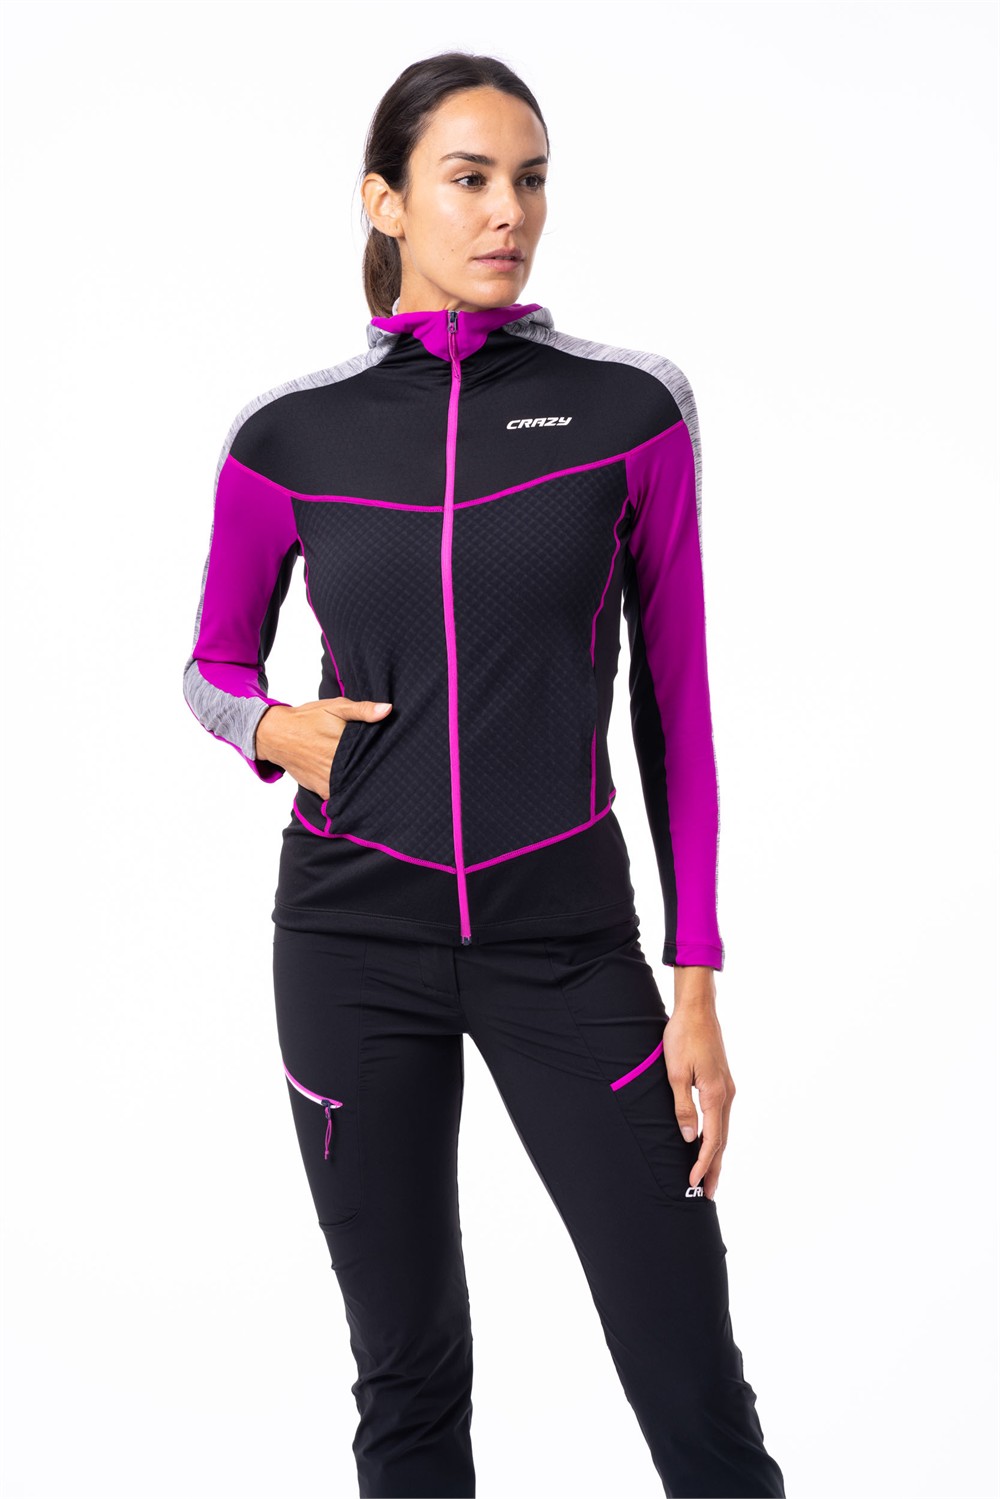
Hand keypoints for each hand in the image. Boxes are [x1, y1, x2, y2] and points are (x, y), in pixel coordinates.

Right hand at [254, 697, 392, 796]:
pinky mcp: (322, 790)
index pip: (374, 756)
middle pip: (366, 774)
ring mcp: (329, 781)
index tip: (394, 758)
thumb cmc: (307, 719)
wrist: (276, 735)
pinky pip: (341, 795)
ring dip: (362, 782)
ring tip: (370, 776)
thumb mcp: (335, 707)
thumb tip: (388, 710)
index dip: (385, 758)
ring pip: (355, 787)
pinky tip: (354, 783)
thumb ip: (362, 710)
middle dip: (375, 771)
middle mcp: (337, 766)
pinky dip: (348, 791)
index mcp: (344, 745)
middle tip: (386, 768)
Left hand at [662, 969, 734, 1200]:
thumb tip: (690, 1138)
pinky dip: (718, 1137)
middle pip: (722, 1141)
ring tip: (710, 1177)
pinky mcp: (722, 1082)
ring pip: (724, 1130)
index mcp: (715, 1094)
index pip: (712, 1140)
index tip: (692, 1184)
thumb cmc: (683, 1037)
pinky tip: (711, 1142)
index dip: (702, 1165)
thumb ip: (683, 1106)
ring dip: (717, 1155)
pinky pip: (722, 1117)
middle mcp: (726, 1094)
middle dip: (715, 1169)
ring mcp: (726, 1088)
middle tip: (707, 1195)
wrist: (697, 1010)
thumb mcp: (675, 1072)